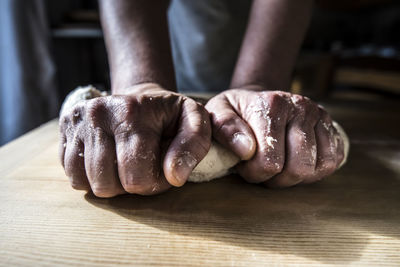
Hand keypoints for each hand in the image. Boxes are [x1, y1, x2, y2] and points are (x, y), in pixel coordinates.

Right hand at [59, 83, 210, 196]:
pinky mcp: (65, 128)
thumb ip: (193, 146)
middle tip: (145, 166)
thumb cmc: (169, 114)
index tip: (164, 168)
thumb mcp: (194, 121)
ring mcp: (77, 121)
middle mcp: (98, 113)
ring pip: (89, 183)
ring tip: (127, 164)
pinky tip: (109, 162)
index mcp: (132, 112)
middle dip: (132, 185)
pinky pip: (73, 176)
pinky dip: (93, 178)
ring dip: (113, 183)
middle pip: (108, 184)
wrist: (140, 97)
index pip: (137, 177)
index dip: (154, 183)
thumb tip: (174, 176)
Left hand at [205, 87, 344, 187]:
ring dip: (296, 177)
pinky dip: (316, 171)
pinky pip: (335, 161)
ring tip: (279, 166)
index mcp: (272, 104)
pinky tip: (296, 163)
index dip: (255, 173)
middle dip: (277, 179)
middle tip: (262, 169)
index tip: (243, 165)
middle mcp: (301, 107)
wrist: (257, 100)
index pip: (270, 161)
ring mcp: (320, 116)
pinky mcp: (331, 126)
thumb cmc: (235, 112)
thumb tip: (247, 150)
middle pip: (299, 167)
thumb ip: (225, 128)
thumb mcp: (218, 113)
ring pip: (320, 167)